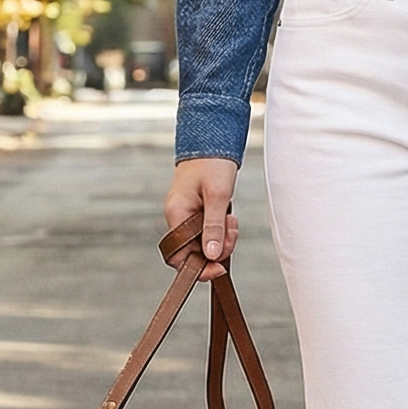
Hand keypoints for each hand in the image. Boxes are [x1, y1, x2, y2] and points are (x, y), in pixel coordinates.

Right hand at [165, 157, 238, 278]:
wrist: (213, 140)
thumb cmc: (213, 164)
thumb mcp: (218, 196)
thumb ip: (214, 227)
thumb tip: (211, 256)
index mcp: (176, 215)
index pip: (178, 256)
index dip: (198, 267)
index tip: (219, 268)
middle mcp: (178, 218)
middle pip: (195, 252)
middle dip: (217, 248)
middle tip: (232, 230)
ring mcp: (187, 217)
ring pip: (205, 242)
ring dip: (222, 238)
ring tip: (232, 219)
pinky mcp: (198, 213)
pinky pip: (209, 231)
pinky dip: (222, 229)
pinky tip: (229, 216)